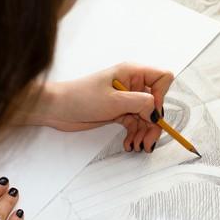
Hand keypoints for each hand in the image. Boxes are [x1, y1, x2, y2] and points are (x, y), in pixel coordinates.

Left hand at [19, 63, 174, 152]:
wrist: (56, 109)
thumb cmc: (81, 98)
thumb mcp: (114, 100)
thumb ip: (140, 103)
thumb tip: (157, 113)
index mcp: (132, 72)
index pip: (162, 78)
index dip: (161, 96)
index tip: (151, 112)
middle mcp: (132, 84)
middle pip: (156, 104)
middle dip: (154, 124)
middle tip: (147, 143)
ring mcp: (126, 99)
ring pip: (147, 117)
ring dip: (144, 133)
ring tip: (136, 147)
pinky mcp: (119, 112)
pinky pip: (136, 124)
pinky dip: (135, 135)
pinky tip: (128, 144)